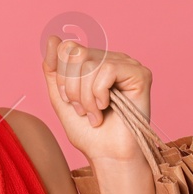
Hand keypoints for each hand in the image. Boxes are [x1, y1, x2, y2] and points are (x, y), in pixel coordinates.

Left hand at [40, 35, 152, 161]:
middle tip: (83, 109)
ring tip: (95, 114)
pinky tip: (107, 107)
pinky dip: (100, 94)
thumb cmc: (88, 132)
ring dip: (85, 96)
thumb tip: (52, 38)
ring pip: (90, 62)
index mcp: (93, 61)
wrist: (107, 155)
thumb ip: (54, 69)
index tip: (70, 101)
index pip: (66, 48)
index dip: (61, 76)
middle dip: (71, 87)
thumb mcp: (60, 98)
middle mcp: (111, 58)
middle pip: (75, 52)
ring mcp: (127, 64)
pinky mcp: (140, 73)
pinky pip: (107, 70)